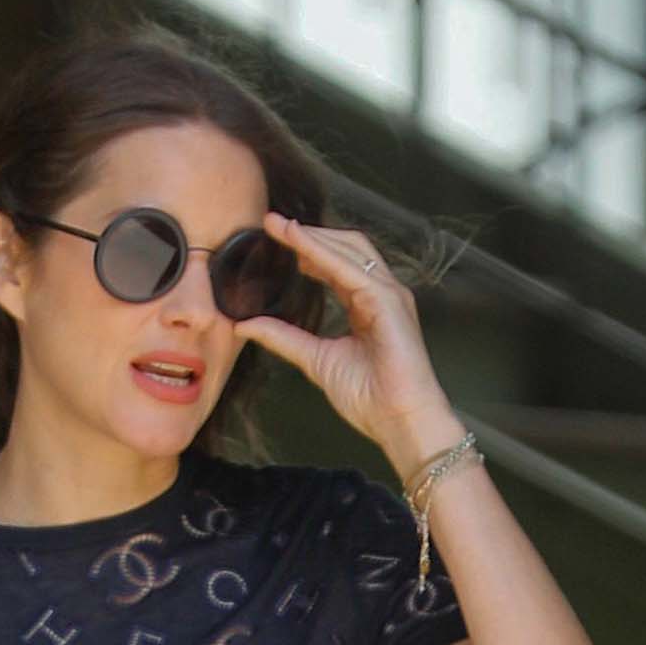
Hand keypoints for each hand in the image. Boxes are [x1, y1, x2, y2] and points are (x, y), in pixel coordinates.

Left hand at [237, 216, 464, 476]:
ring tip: (283, 228)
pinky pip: (354, 271)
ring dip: (315, 237)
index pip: (334, 265)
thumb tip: (246, 326)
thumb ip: (285, 339)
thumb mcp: (316, 360)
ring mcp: (389, 295)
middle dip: (309, 233)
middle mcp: (380, 293)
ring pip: (351, 250)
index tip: (275, 235)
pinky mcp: (390, 303)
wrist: (399, 422)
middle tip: (273, 222)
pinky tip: (302, 248)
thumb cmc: (371, 399)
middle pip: (345, 247)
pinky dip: (326, 256)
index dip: (306, 248)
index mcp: (366, 305)